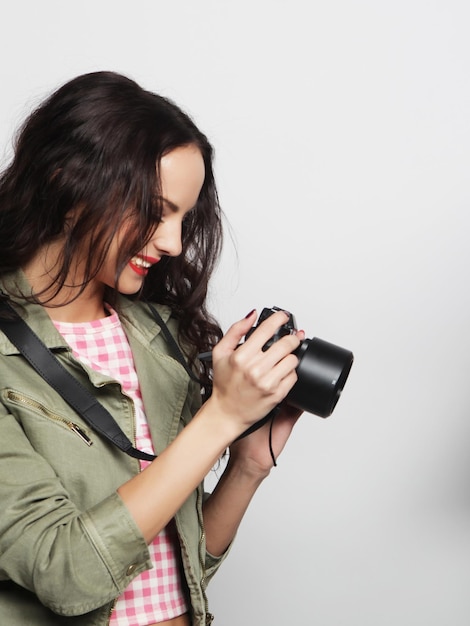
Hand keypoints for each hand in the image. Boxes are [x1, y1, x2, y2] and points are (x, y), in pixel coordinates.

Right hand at [209, 309, 303, 437]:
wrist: (227, 413)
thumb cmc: (224, 384)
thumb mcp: (220, 353)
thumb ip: (236, 331)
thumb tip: (251, 315)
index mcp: (241, 357)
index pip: (267, 329)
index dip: (279, 319)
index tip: (283, 316)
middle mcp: (255, 369)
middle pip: (286, 344)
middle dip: (291, 338)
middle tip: (290, 338)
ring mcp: (268, 382)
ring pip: (293, 359)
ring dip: (291, 356)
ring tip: (283, 357)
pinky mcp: (277, 394)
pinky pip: (294, 376)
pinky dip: (290, 372)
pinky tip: (281, 372)